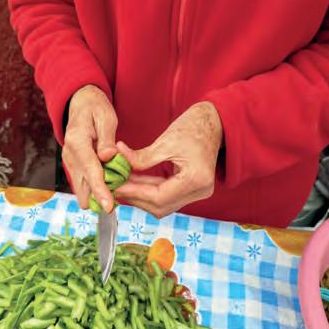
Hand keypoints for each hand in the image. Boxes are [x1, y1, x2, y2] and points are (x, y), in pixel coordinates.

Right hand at [62, 85, 117, 211]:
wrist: (80, 104)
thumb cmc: (95, 108)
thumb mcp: (106, 117)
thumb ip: (107, 138)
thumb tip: (108, 157)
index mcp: (78, 142)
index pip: (90, 171)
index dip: (100, 190)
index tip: (108, 206)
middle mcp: (70, 155)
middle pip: (83, 186)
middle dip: (98, 198)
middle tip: (116, 204)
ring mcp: (69, 162)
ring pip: (82, 189)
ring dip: (97, 195)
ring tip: (113, 197)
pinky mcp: (72, 167)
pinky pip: (83, 184)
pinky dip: (95, 189)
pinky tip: (108, 189)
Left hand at [115, 101, 222, 217]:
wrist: (213, 123)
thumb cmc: (194, 127)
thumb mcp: (166, 141)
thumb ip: (142, 157)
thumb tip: (119, 160)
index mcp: (196, 179)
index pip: (159, 197)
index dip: (135, 194)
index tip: (116, 187)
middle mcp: (200, 191)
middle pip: (160, 206)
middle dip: (136, 198)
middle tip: (115, 187)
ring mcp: (198, 193)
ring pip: (163, 205)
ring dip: (141, 197)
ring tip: (122, 185)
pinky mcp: (193, 190)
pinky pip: (167, 197)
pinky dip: (150, 192)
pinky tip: (135, 183)